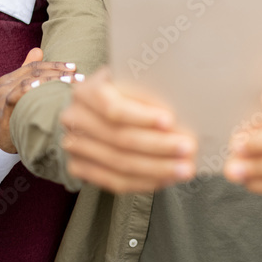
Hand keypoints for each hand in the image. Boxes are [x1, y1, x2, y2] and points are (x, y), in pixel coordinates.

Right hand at [0, 48, 80, 153]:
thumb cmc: (13, 115)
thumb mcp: (20, 93)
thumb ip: (28, 72)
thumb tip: (38, 50)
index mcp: (11, 78)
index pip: (35, 66)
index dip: (55, 65)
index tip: (74, 67)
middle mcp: (5, 83)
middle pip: (35, 71)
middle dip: (59, 72)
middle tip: (78, 76)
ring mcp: (2, 95)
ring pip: (28, 80)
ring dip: (52, 79)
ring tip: (70, 81)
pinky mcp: (2, 108)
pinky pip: (16, 95)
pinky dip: (30, 89)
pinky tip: (44, 87)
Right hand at [59, 67, 196, 192]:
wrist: (98, 108)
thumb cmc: (125, 91)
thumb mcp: (133, 80)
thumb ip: (149, 89)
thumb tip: (183, 105)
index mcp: (87, 91)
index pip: (113, 108)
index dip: (142, 117)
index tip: (170, 121)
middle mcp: (75, 118)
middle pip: (119, 138)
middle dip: (158, 146)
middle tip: (187, 148)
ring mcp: (74, 145)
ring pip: (119, 163)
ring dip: (157, 168)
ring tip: (184, 168)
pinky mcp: (79, 167)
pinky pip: (114, 182)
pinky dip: (145, 182)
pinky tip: (167, 178)